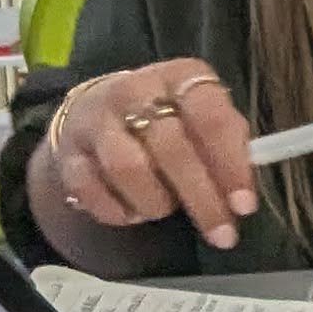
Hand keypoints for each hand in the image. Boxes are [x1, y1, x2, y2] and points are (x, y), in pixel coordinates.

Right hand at [41, 60, 260, 251]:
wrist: (95, 112)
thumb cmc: (167, 119)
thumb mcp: (202, 116)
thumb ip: (228, 144)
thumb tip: (243, 192)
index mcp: (178, 76)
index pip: (209, 116)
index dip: (229, 164)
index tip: (244, 205)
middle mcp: (134, 90)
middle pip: (170, 148)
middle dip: (201, 199)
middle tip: (222, 235)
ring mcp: (95, 121)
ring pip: (128, 170)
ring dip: (156, 203)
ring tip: (165, 209)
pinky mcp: (68, 153)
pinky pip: (92, 192)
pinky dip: (119, 212)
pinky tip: (133, 211)